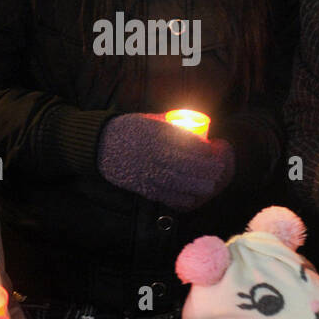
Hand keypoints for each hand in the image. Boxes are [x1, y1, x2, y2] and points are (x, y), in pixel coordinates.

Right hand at [97, 113, 234, 210]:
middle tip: (218, 170)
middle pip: (191, 166)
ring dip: (200, 186)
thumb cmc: (128, 129)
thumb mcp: (150, 120)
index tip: (214, 150)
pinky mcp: (144, 186)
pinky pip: (167, 196)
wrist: (100, 144)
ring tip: (209, 185)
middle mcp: (157, 154)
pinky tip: (191, 197)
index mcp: (160, 135)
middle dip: (209, 170)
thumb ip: (170, 124)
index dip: (207, 150)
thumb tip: (191, 124)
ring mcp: (150, 172)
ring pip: (183, 183)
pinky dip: (183, 198)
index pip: (192, 145)